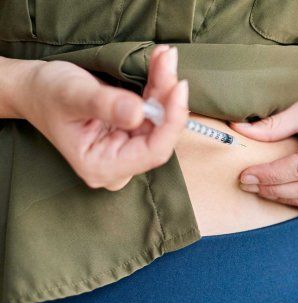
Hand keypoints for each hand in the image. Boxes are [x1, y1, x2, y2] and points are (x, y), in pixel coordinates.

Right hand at [14, 45, 188, 190]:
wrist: (33, 88)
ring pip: (160, 119)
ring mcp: (126, 148)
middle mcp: (119, 163)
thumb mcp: (73, 96)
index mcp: (103, 166)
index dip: (171, 121)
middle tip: (167, 61)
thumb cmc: (46, 94)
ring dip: (165, 86)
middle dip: (167, 96)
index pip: (153, 152)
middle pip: (160, 133)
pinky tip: (161, 62)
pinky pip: (154, 110)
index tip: (178, 87)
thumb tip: (138, 114)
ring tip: (164, 56)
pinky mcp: (131, 132)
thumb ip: (105, 106)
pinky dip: (159, 85)